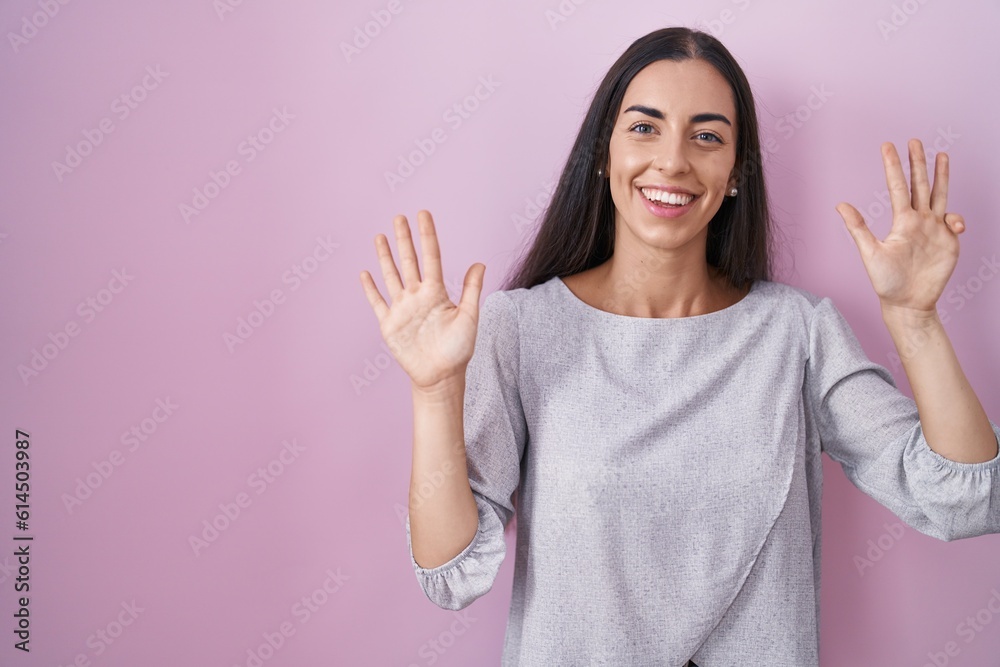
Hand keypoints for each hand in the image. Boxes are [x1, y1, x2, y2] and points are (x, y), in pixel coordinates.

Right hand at [359, 210, 485, 391]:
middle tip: (399, 216)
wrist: (440, 377)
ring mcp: (402, 308)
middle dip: (404, 239)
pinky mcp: (389, 324)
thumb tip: (479, 263)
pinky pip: (377, 302)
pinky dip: (370, 288)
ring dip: (385, 257)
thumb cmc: (458, 350)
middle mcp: (417, 296)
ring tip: (380, 236)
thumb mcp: (469, 317)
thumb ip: (471, 290)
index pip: (430, 257)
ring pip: (391, 276)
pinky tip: (364, 273)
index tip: (423, 214)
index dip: (427, 235)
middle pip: (409, 261)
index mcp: (436, 292)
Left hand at [836, 138, 964, 317]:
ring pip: (939, 195)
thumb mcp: (870, 253)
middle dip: (918, 163)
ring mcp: (935, 229)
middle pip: (920, 185)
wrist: (907, 302)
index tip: (888, 146)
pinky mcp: (949, 241)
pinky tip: (953, 224)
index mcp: (900, 221)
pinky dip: (955, 217)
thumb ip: (858, 228)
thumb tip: (840, 205)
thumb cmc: (885, 281)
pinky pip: (954, 221)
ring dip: (941, 176)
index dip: (893, 167)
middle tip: (915, 140)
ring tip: (941, 155)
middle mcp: (918, 220)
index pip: (897, 187)